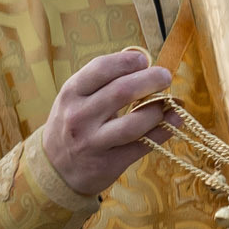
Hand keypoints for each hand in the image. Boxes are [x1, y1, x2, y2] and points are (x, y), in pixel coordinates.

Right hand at [42, 48, 174, 197]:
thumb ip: (102, 82)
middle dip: (150, 80)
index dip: (127, 61)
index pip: (101, 68)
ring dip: (158, 110)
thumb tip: (141, 61)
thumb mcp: (75, 98)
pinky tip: (174, 120)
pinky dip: (164, 131)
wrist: (54, 168)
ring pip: (134, 123)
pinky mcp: (109, 163)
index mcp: (71, 93)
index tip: (144, 60)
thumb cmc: (72, 124)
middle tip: (165, 76)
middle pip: (121, 91)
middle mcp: (80, 116)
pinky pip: (142, 145)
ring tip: (169, 102)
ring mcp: (94, 142)